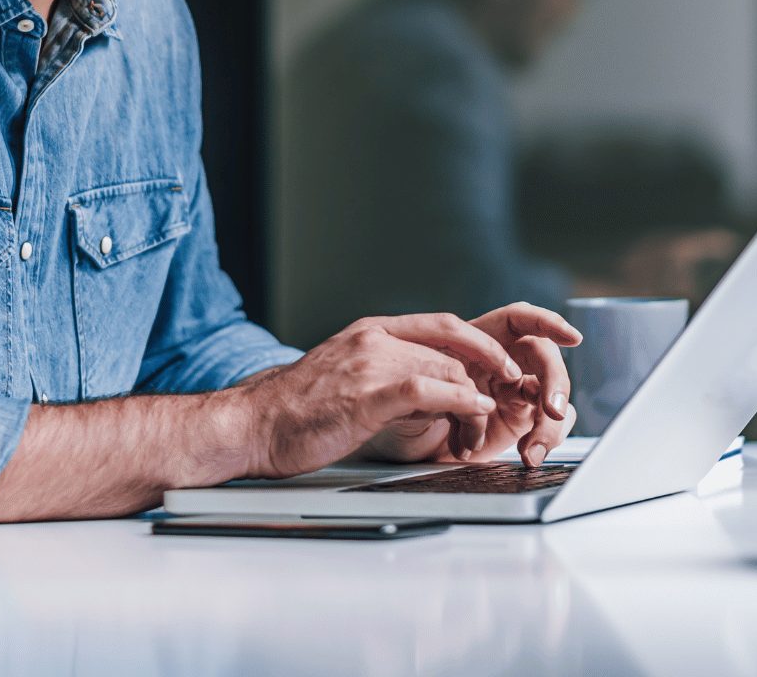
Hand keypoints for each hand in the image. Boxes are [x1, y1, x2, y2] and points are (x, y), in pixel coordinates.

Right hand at [237, 313, 529, 478]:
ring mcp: (369, 364)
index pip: (442, 323)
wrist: (252, 423)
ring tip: (474, 433)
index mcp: (370, 332)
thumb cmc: (295, 410)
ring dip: (473, 403)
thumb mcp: (346, 377)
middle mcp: (373, 339)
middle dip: (483, 379)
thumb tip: (428, 392)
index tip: (503, 364)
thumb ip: (385, 374)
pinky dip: (458, 403)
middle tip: (494, 410)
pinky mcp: (366, 394)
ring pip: (446, 369)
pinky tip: (468, 419)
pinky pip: (428, 391)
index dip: (480, 343)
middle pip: (451, 350)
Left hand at [365, 302, 581, 467]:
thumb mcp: (417, 384)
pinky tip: (529, 455)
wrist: (401, 443)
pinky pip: (550, 425)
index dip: (547, 321)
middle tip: (551, 409)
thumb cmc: (407, 401)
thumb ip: (443, 382)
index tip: (572, 337)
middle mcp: (504, 362)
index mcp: (481, 339)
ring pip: (554, 395)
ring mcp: (514, 392)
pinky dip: (546, 440)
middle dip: (555, 381)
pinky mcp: (520, 422)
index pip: (519, 319)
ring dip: (551, 422)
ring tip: (532, 449)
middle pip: (544, 358)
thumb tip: (469, 395)